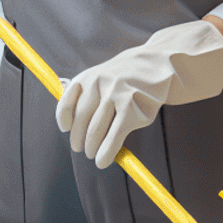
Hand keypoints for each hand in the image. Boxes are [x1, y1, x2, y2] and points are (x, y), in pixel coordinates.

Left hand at [55, 19, 222, 167]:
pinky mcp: (132, 108)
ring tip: (93, 155)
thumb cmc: (125, 75)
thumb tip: (69, 125)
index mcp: (88, 77)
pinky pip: (114, 136)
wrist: (158, 62)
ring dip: (92, 148)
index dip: (64, 120)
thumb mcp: (102, 74)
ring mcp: (116, 95)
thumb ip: (84, 94)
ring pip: (96, 131)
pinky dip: (107, 152)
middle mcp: (99, 84)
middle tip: (81, 149)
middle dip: (79, 139)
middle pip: (81, 121)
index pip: (66, 103)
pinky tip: (104, 160)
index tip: (66, 129)